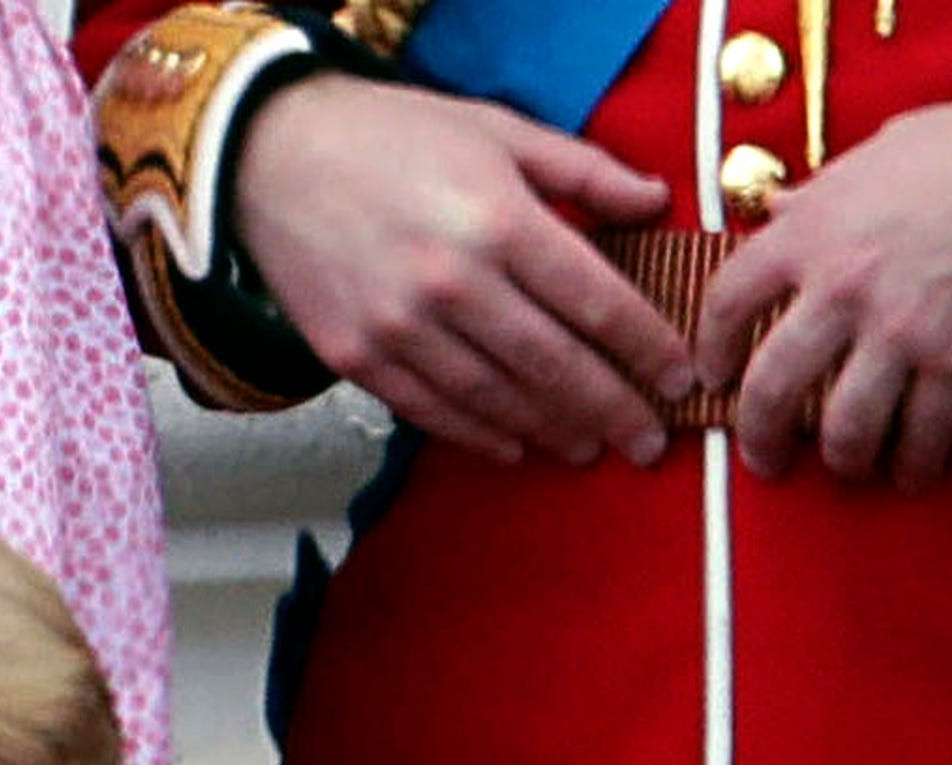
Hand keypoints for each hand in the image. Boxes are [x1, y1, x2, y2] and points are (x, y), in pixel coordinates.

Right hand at [231, 73, 692, 466]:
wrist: (270, 155)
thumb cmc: (390, 136)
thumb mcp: (497, 130)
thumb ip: (582, 171)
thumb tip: (655, 202)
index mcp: (499, 220)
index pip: (597, 302)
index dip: (648, 349)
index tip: (682, 379)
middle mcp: (452, 281)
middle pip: (556, 365)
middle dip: (614, 409)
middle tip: (651, 442)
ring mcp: (398, 326)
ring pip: (496, 398)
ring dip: (553, 430)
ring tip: (591, 447)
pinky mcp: (355, 355)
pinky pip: (431, 411)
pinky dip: (479, 434)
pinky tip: (515, 446)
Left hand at [696, 81, 951, 490]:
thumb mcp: (880, 152)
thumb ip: (823, 194)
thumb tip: (784, 208)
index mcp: (811, 231)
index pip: (726, 300)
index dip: (711, 347)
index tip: (714, 374)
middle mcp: (842, 288)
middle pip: (770, 386)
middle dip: (759, 435)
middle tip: (764, 458)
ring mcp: (899, 331)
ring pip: (842, 427)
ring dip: (840, 460)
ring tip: (846, 467)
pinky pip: (923, 436)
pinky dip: (913, 466)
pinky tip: (910, 475)